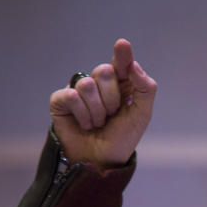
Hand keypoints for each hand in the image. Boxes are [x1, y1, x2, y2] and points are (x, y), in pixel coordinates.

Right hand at [49, 39, 156, 168]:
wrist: (102, 160)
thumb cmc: (122, 137)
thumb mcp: (142, 114)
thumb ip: (145, 88)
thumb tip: (134, 65)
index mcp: (120, 84)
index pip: (121, 63)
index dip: (122, 55)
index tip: (122, 45)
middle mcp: (98, 83)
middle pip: (105, 72)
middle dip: (112, 99)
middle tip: (112, 115)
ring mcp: (78, 90)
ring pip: (87, 84)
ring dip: (97, 111)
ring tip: (98, 123)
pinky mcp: (61, 100)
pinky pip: (71, 96)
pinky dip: (82, 115)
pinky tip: (84, 125)